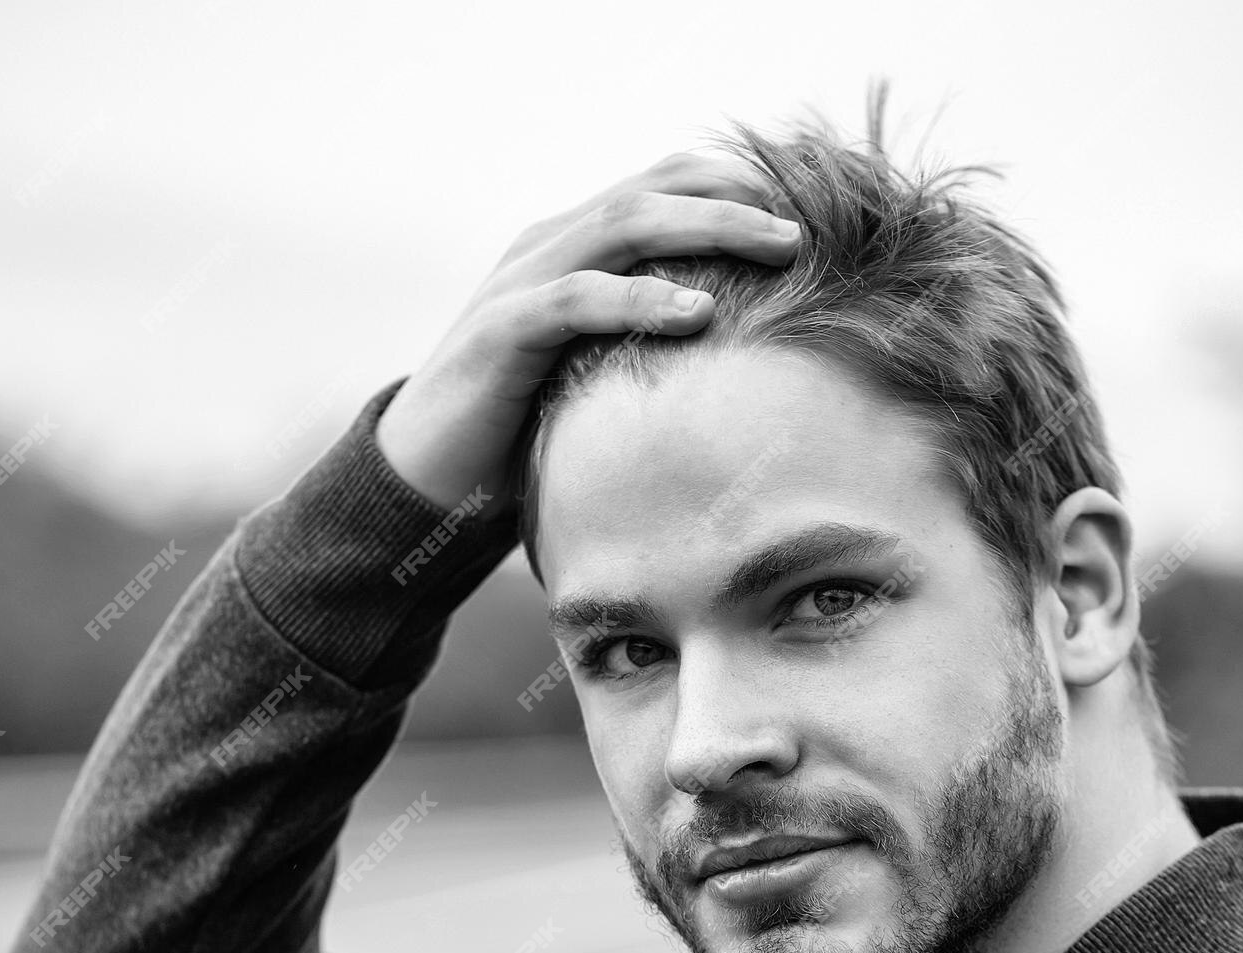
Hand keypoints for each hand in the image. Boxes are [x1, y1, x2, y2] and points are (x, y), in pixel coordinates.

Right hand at [376, 153, 800, 511]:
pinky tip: (700, 313)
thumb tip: (752, 359)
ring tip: (781, 247)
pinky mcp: (500, 332)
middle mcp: (549, 247)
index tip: (820, 194)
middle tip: (815, 218)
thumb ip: (654, 346)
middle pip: (657, 189)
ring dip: (711, 227)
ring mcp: (521, 282)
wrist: (422, 480)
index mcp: (576, 248)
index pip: (667, 185)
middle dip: (742, 195)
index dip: (742, 181)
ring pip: (624, 224)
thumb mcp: (601, 374)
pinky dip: (640, 299)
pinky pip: (576, 301)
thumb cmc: (521, 432)